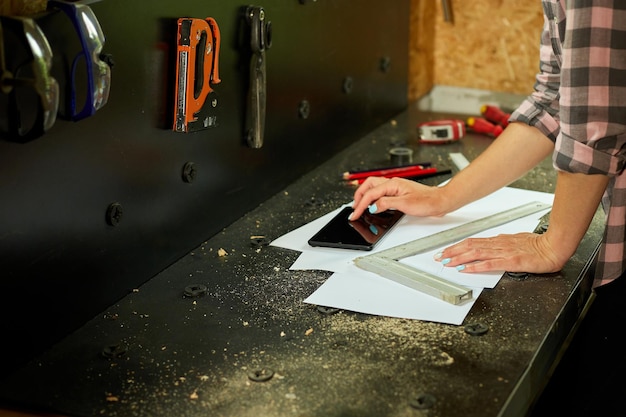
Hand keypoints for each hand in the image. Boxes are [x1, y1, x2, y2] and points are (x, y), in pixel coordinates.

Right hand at [349, 176, 447, 219]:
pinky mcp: (398, 193)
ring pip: (374, 188)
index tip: (355, 214)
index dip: (360, 204)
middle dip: (359, 196)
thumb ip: (386, 204)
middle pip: (368, 185)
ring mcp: (395, 188)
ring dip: (365, 196)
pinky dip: (373, 198)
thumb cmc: (427, 201)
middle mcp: (392, 184)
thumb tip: (373, 207)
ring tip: (360, 206)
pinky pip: (381, 193)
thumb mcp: (405, 204)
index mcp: (392, 184)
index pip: (370, 193)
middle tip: (354, 208)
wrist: (439, 201)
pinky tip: (373, 205)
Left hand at [434, 232, 564, 273]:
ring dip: (459, 258)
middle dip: (452, 252)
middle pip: (470, 246)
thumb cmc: (537, 246)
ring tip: (448, 262)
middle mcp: (498, 244)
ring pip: (476, 253)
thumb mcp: (514, 242)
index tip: (445, 250)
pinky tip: (466, 269)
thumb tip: (488, 248)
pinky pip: (490, 263)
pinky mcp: (511, 261)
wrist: (554, 247)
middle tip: (440, 257)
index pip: (472, 242)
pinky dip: (476, 266)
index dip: (457, 246)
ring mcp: (504, 252)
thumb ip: (500, 245)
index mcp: (498, 240)